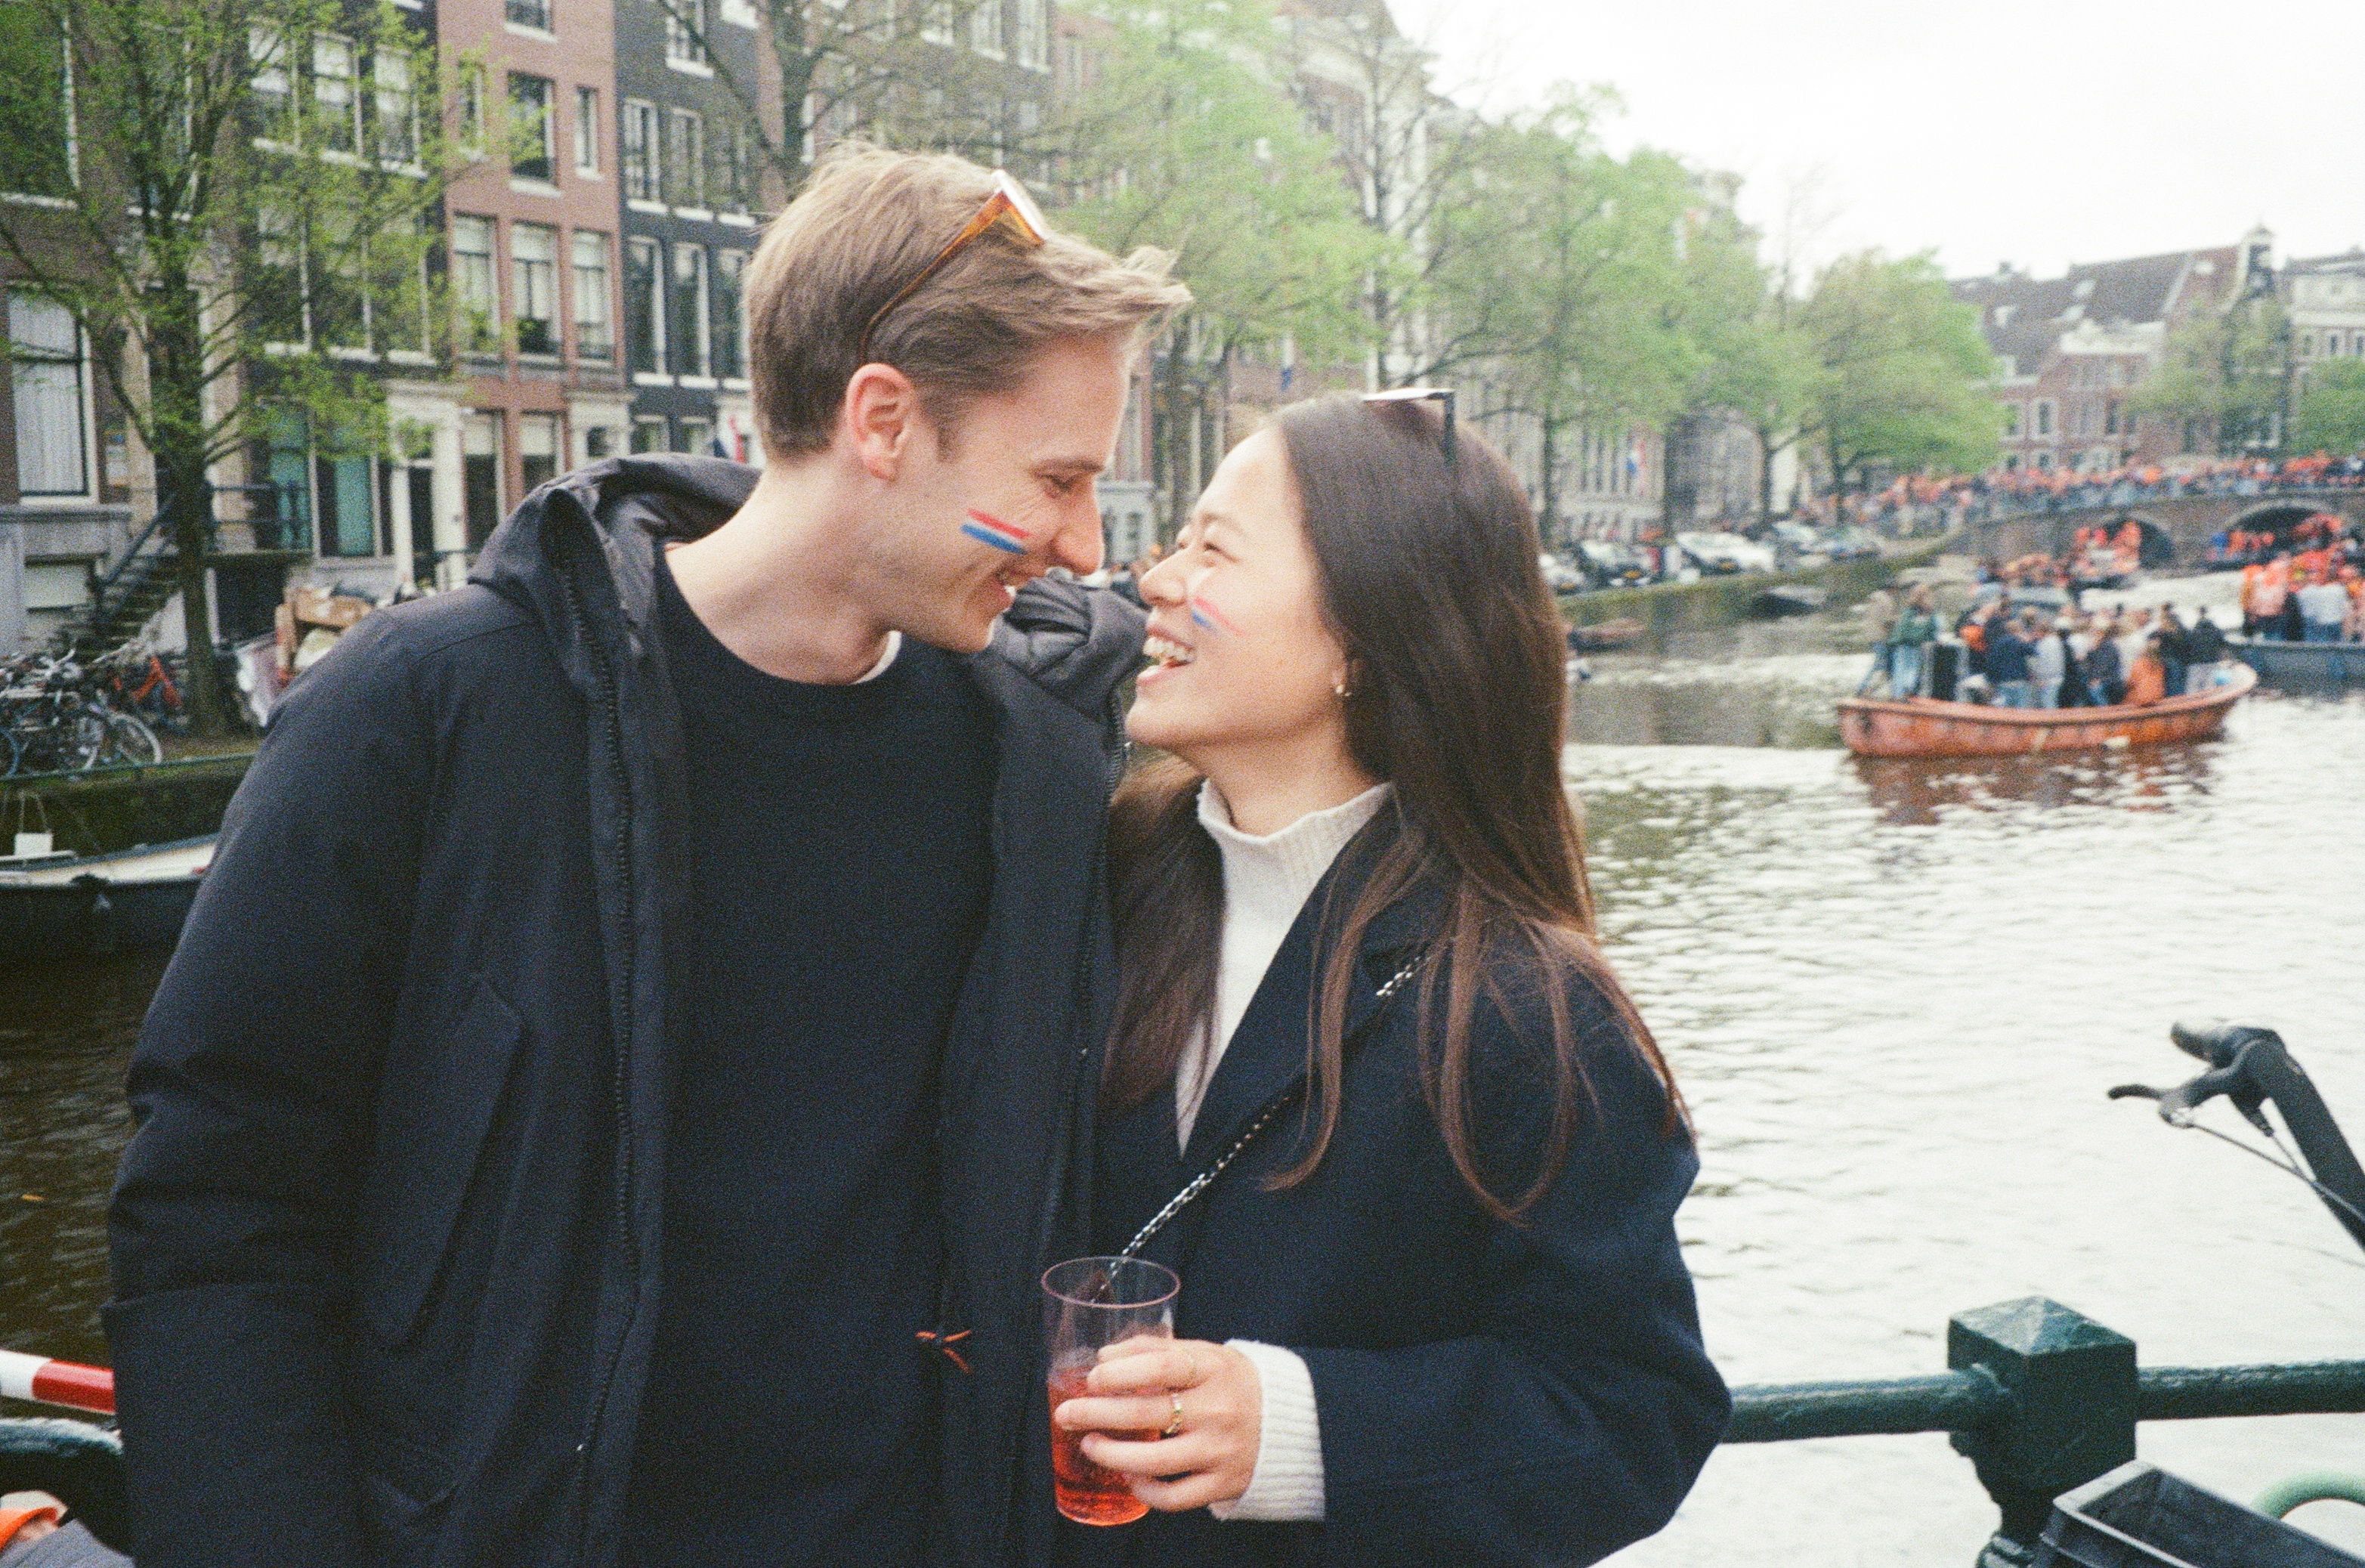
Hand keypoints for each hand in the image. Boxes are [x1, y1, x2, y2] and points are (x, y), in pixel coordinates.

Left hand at [1053, 1336, 1260, 1512]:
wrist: (1290, 1420)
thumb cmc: (1232, 1382)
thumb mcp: (1206, 1353)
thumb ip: (1157, 1350)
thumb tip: (1104, 1357)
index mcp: (1214, 1369)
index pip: (1162, 1367)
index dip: (1120, 1372)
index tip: (1093, 1378)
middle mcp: (1218, 1410)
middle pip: (1146, 1414)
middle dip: (1096, 1414)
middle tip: (1067, 1414)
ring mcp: (1220, 1451)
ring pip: (1154, 1461)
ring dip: (1112, 1454)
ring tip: (1089, 1444)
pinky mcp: (1222, 1483)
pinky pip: (1175, 1497)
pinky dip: (1145, 1490)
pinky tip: (1129, 1477)